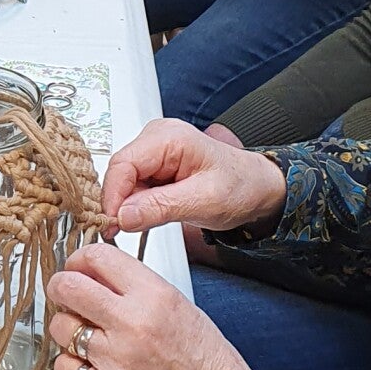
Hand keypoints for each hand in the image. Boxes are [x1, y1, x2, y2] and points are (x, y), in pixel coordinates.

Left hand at [47, 243, 273, 369]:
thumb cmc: (209, 364)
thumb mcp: (180, 307)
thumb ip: (138, 289)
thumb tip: (98, 276)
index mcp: (154, 296)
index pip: (98, 257)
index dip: (80, 259)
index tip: (77, 267)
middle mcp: (131, 323)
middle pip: (69, 287)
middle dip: (61, 287)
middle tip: (65, 294)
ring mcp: (114, 359)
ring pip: (61, 328)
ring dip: (67, 328)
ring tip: (85, 335)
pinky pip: (64, 368)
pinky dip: (71, 365)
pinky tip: (89, 365)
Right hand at [102, 119, 286, 237]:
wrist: (258, 188)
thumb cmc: (241, 187)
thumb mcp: (204, 202)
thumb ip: (161, 207)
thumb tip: (123, 216)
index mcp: (169, 137)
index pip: (123, 164)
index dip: (113, 196)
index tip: (112, 224)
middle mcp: (157, 138)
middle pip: (119, 172)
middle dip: (120, 203)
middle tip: (123, 232)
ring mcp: (154, 150)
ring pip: (123, 181)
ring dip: (129, 206)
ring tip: (150, 222)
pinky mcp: (154, 165)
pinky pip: (133, 186)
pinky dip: (136, 205)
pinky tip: (151, 215)